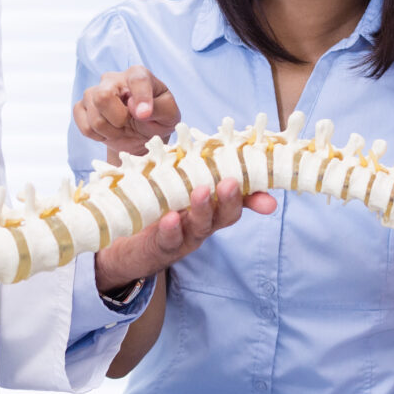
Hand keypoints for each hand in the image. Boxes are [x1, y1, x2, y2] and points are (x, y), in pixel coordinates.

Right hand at [73, 65, 179, 162]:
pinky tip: (109, 131)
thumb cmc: (157, 120)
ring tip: (122, 129)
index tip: (144, 115)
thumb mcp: (170, 116)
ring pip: (94, 117)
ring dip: (111, 131)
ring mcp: (93, 92)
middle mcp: (112, 79)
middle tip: (129, 123)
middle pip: (102, 95)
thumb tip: (136, 109)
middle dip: (118, 118)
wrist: (140, 136)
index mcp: (137, 74)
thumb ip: (159, 108)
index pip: (136, 79)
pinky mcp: (81, 107)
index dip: (141, 98)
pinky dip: (99, 136)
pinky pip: (85, 127)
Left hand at [93, 178, 275, 291]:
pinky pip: (168, 240)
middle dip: (230, 200)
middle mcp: (202, 224)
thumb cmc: (156, 207)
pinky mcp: (160, 247)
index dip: (255, 199)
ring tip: (202, 191)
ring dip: (202, 209)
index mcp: (210, 207)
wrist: (123, 244)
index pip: (238, 201)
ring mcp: (183, 237)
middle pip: (224, 215)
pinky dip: (170, 229)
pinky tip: (169, 218)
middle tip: (231, 183)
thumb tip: (214, 146)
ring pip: (199, 227)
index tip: (270, 200)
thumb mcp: (177, 185)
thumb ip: (196, 168)